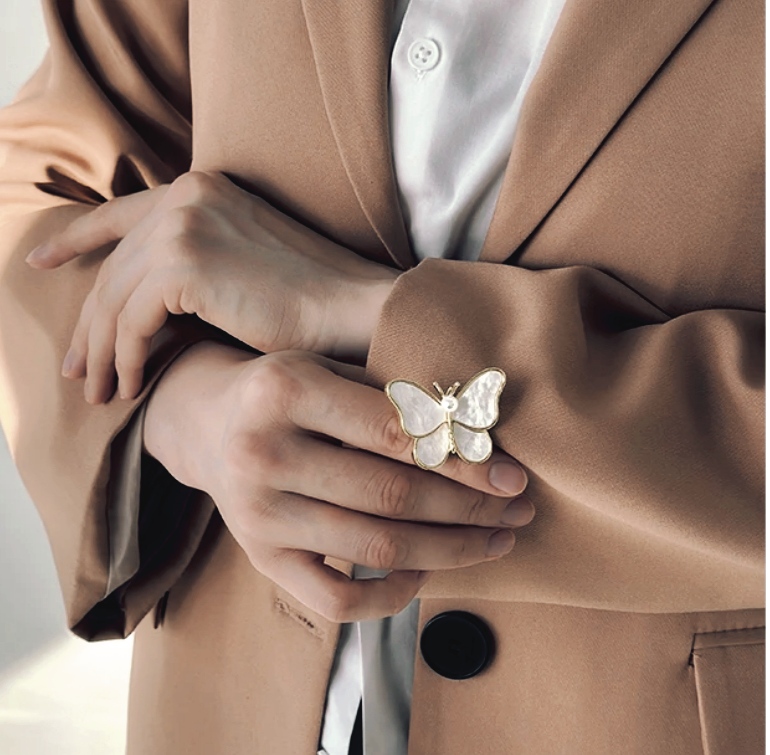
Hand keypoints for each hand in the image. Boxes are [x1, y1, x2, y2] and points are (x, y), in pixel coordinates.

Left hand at [25, 171, 398, 403]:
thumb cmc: (313, 303)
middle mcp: (186, 196)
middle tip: (77, 370)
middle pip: (112, 269)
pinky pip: (131, 321)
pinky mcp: (184, 264)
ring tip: (100, 392)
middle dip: (89, 327)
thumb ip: (194, 267)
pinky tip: (131, 388)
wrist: (354, 310)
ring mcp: (183, 225)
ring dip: (103, 353)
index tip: (42, 261)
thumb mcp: (243, 268)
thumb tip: (145, 307)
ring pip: (114, 299)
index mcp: (202, 190)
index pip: (119, 215)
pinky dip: (126, 360)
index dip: (77, 240)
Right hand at [144, 343, 533, 621]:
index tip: (513, 476)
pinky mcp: (259, 558)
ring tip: (497, 540)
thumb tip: (481, 435)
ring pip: (376, 549)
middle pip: (392, 498)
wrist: (209, 424)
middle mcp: (263, 455)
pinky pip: (335, 599)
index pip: (395, 435)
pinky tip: (426, 573)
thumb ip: (391, 397)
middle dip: (470, 510)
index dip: (464, 462)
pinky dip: (390, 596)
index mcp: (285, 391)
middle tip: (520, 510)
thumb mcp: (329, 367)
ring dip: (451, 551)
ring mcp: (258, 515)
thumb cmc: (287, 391)